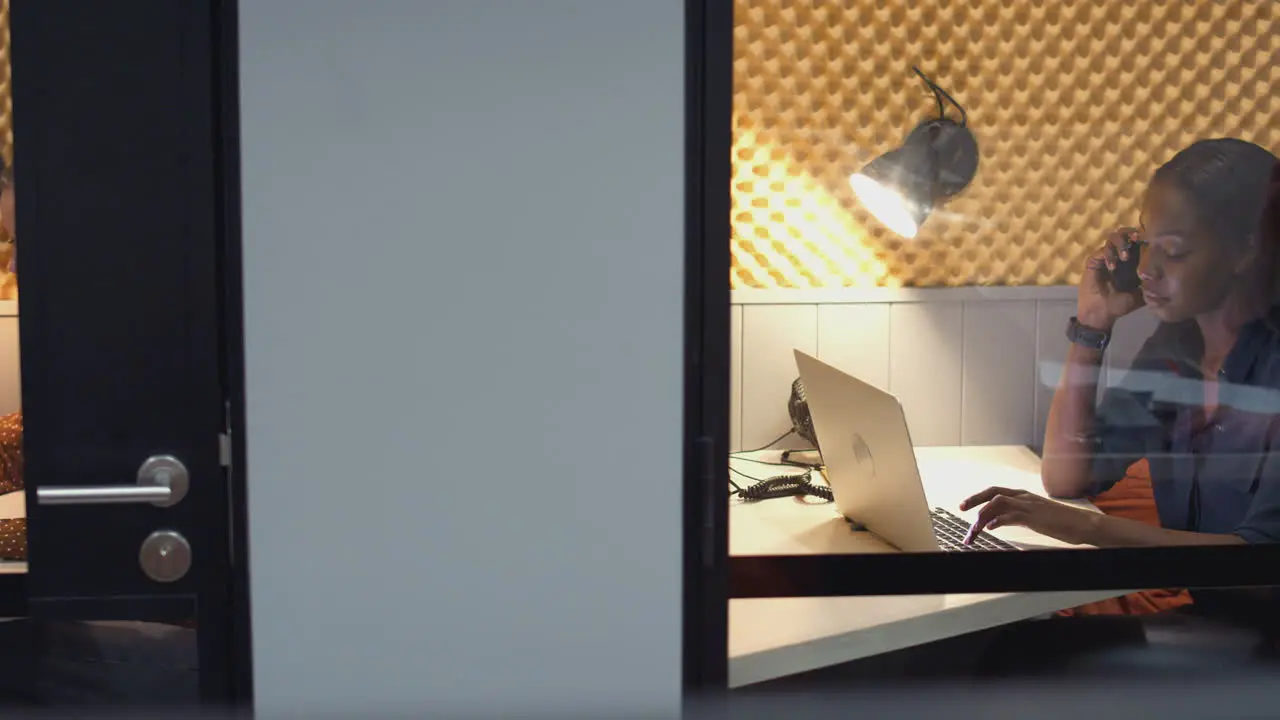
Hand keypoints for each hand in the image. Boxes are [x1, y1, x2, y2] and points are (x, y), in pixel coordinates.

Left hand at [958, 487, 1097, 545]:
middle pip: (993, 492)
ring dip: (983, 515)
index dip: (978, 497)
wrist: (1083, 524)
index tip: (964, 505)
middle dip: (974, 499)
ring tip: (974, 529)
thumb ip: (1016, 516)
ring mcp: (1029, 506)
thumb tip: (996, 521)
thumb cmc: (1061, 522)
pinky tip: (990, 528)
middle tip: (961, 508)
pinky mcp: (1035, 517)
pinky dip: (998, 520)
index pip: (995, 491)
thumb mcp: (1034, 516)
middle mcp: (1024, 497)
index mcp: (1023, 495)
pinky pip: (1011, 515)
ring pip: (998, 503)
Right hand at [1077, 227, 1144, 328]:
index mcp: (1132, 260)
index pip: (1139, 240)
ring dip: (1120, 243)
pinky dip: (1108, 255)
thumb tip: (1166, 274)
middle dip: (1132, 234)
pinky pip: (1101, 250)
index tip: (1151, 240)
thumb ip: (1151, 284)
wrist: (1101, 314)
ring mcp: (1106, 256)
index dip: (1145, 237)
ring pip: (1113, 237)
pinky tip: (1112, 266)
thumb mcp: (1142, 294)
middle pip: (1125, 233)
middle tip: (1138, 240)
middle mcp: (1119, 254)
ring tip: (1125, 257)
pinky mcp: (1094, 261)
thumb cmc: (1121, 305)